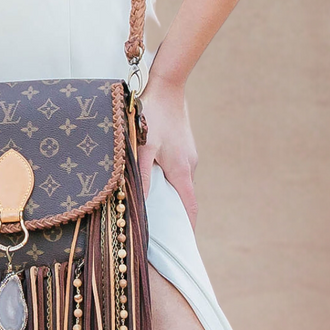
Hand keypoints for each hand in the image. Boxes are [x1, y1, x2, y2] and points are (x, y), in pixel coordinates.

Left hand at [136, 67, 196, 225]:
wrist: (166, 84)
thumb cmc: (151, 115)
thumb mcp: (142, 146)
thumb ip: (141, 176)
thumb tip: (139, 204)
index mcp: (182, 171)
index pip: (189, 209)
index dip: (186, 228)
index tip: (180, 244)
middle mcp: (190, 165)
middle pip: (184, 198)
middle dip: (174, 215)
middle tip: (159, 229)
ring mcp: (188, 155)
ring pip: (179, 182)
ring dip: (168, 194)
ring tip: (151, 206)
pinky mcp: (183, 146)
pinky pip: (176, 169)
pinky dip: (167, 178)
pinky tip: (151, 176)